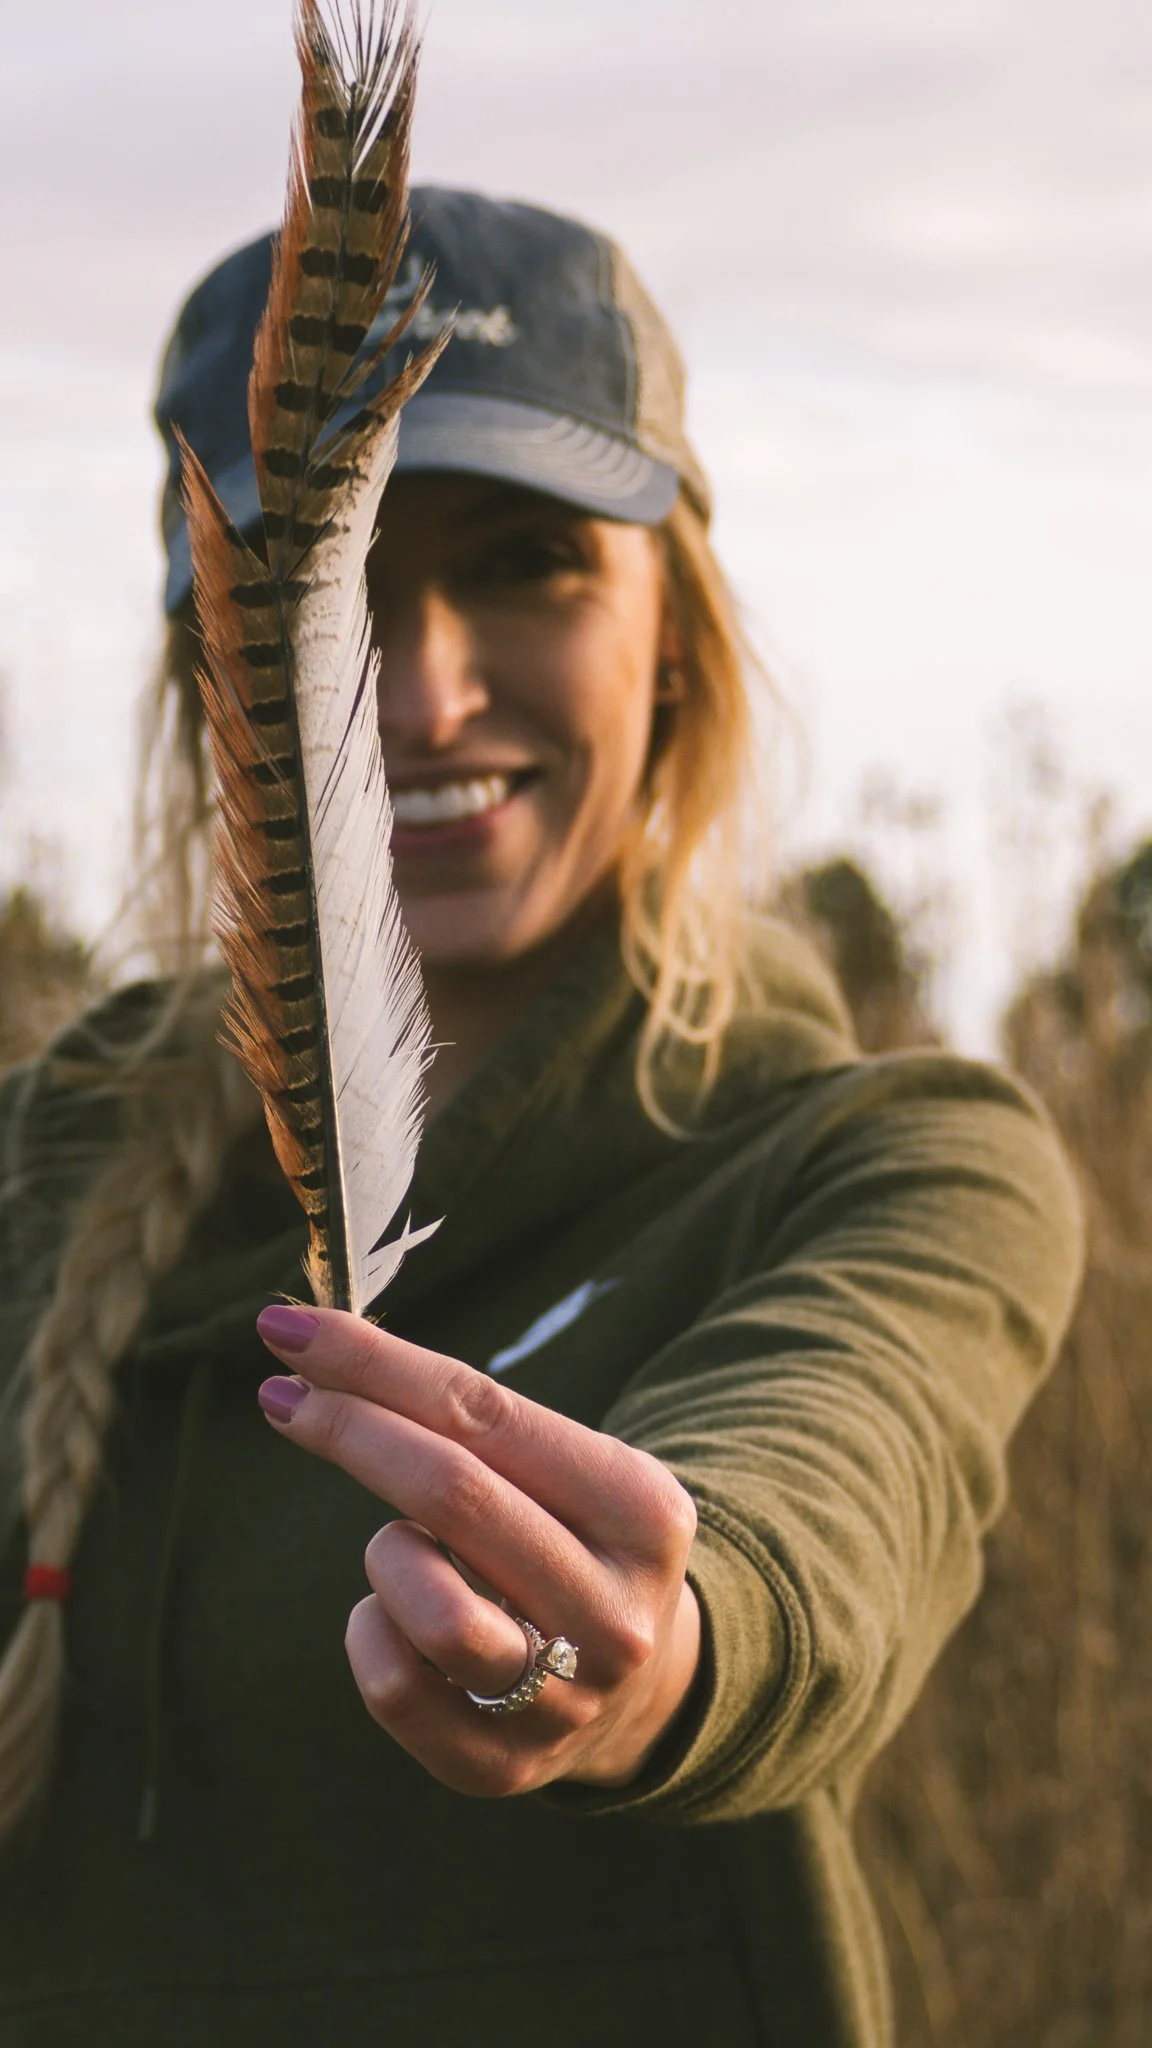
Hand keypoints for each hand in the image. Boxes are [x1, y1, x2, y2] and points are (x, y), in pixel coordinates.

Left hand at [256, 1304, 701, 1796]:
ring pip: (429, 1612)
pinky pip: (393, 1687)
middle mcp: (617, 1612)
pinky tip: (395, 1619)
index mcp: (643, 1512)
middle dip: (351, 1432)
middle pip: (452, 1497)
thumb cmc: (567, 1537)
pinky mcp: (504, 1767)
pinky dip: (370, 1631)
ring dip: (387, 1557)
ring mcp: (567, 1702)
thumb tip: (315, 1348)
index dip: (375, 1367)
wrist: (638, 1683)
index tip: (288, 1331)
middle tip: (281, 1398)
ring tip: (406, 1550)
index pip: (485, 1416)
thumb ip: (463, 1416)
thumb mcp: (559, 1467)